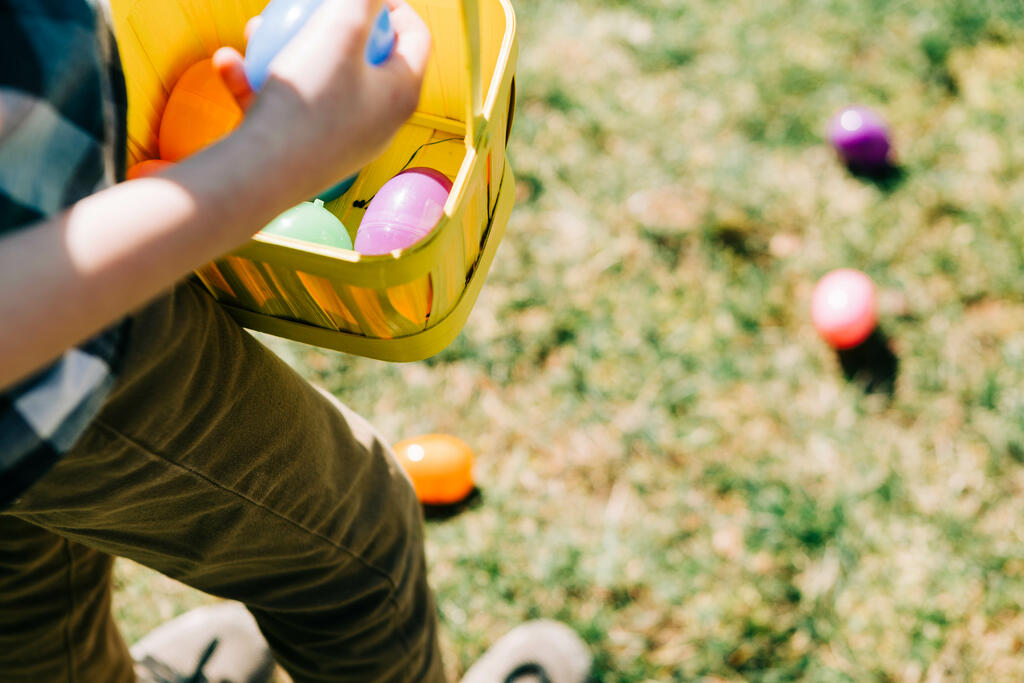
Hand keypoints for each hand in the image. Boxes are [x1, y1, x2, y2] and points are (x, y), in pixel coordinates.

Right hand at [211, 0, 430, 201]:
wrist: (263, 177)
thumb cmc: (309, 101)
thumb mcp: (339, 31)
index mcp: (401, 95)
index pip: (415, 37)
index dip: (394, 3)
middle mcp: (379, 121)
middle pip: (364, 58)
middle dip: (330, 23)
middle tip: (305, 4)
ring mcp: (342, 140)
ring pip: (316, 79)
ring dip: (284, 48)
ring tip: (255, 27)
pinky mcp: (306, 153)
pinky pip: (285, 107)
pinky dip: (257, 83)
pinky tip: (226, 62)